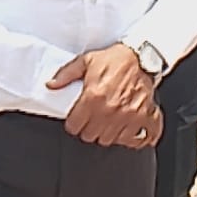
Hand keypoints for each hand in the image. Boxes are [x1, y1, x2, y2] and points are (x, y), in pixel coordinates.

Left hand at [47, 45, 162, 148]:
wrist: (142, 56)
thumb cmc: (115, 59)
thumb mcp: (86, 61)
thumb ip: (66, 74)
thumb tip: (51, 85)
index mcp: (93, 97)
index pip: (75, 126)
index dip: (73, 123)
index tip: (76, 120)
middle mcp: (110, 109)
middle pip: (91, 136)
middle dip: (89, 130)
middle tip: (91, 121)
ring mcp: (129, 115)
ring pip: (111, 140)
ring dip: (108, 134)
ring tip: (107, 124)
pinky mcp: (145, 116)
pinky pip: (141, 138)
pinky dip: (136, 139)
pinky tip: (131, 134)